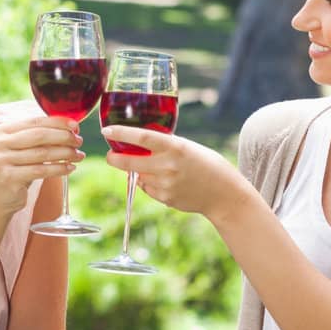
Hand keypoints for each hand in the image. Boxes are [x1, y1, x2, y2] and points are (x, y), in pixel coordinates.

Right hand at [0, 114, 82, 220]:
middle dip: (63, 137)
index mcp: (1, 132)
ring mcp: (1, 161)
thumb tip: (70, 128)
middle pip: (39, 135)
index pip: (34, 122)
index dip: (57, 122)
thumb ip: (38, 138)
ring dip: (65, 153)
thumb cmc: (14, 172)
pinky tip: (70, 168)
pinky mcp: (8, 178)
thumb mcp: (21, 151)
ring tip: (78, 155)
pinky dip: (59, 169)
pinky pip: (40, 171)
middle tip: (79, 141)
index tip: (76, 126)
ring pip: (42, 154)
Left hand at [101, 127, 251, 223]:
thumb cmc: (207, 164)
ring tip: (156, 168)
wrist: (224, 194)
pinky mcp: (165, 198)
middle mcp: (167, 166)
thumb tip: (138, 143)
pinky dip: (150, 184)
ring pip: (138, 176)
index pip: (142, 137)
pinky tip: (167, 181)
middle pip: (129, 162)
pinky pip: (148, 189)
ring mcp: (165, 184)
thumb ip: (165, 145)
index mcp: (174, 147)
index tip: (106, 130)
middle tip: (110, 155)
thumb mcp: (187, 147)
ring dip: (137, 171)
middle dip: (114, 159)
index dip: (121, 133)